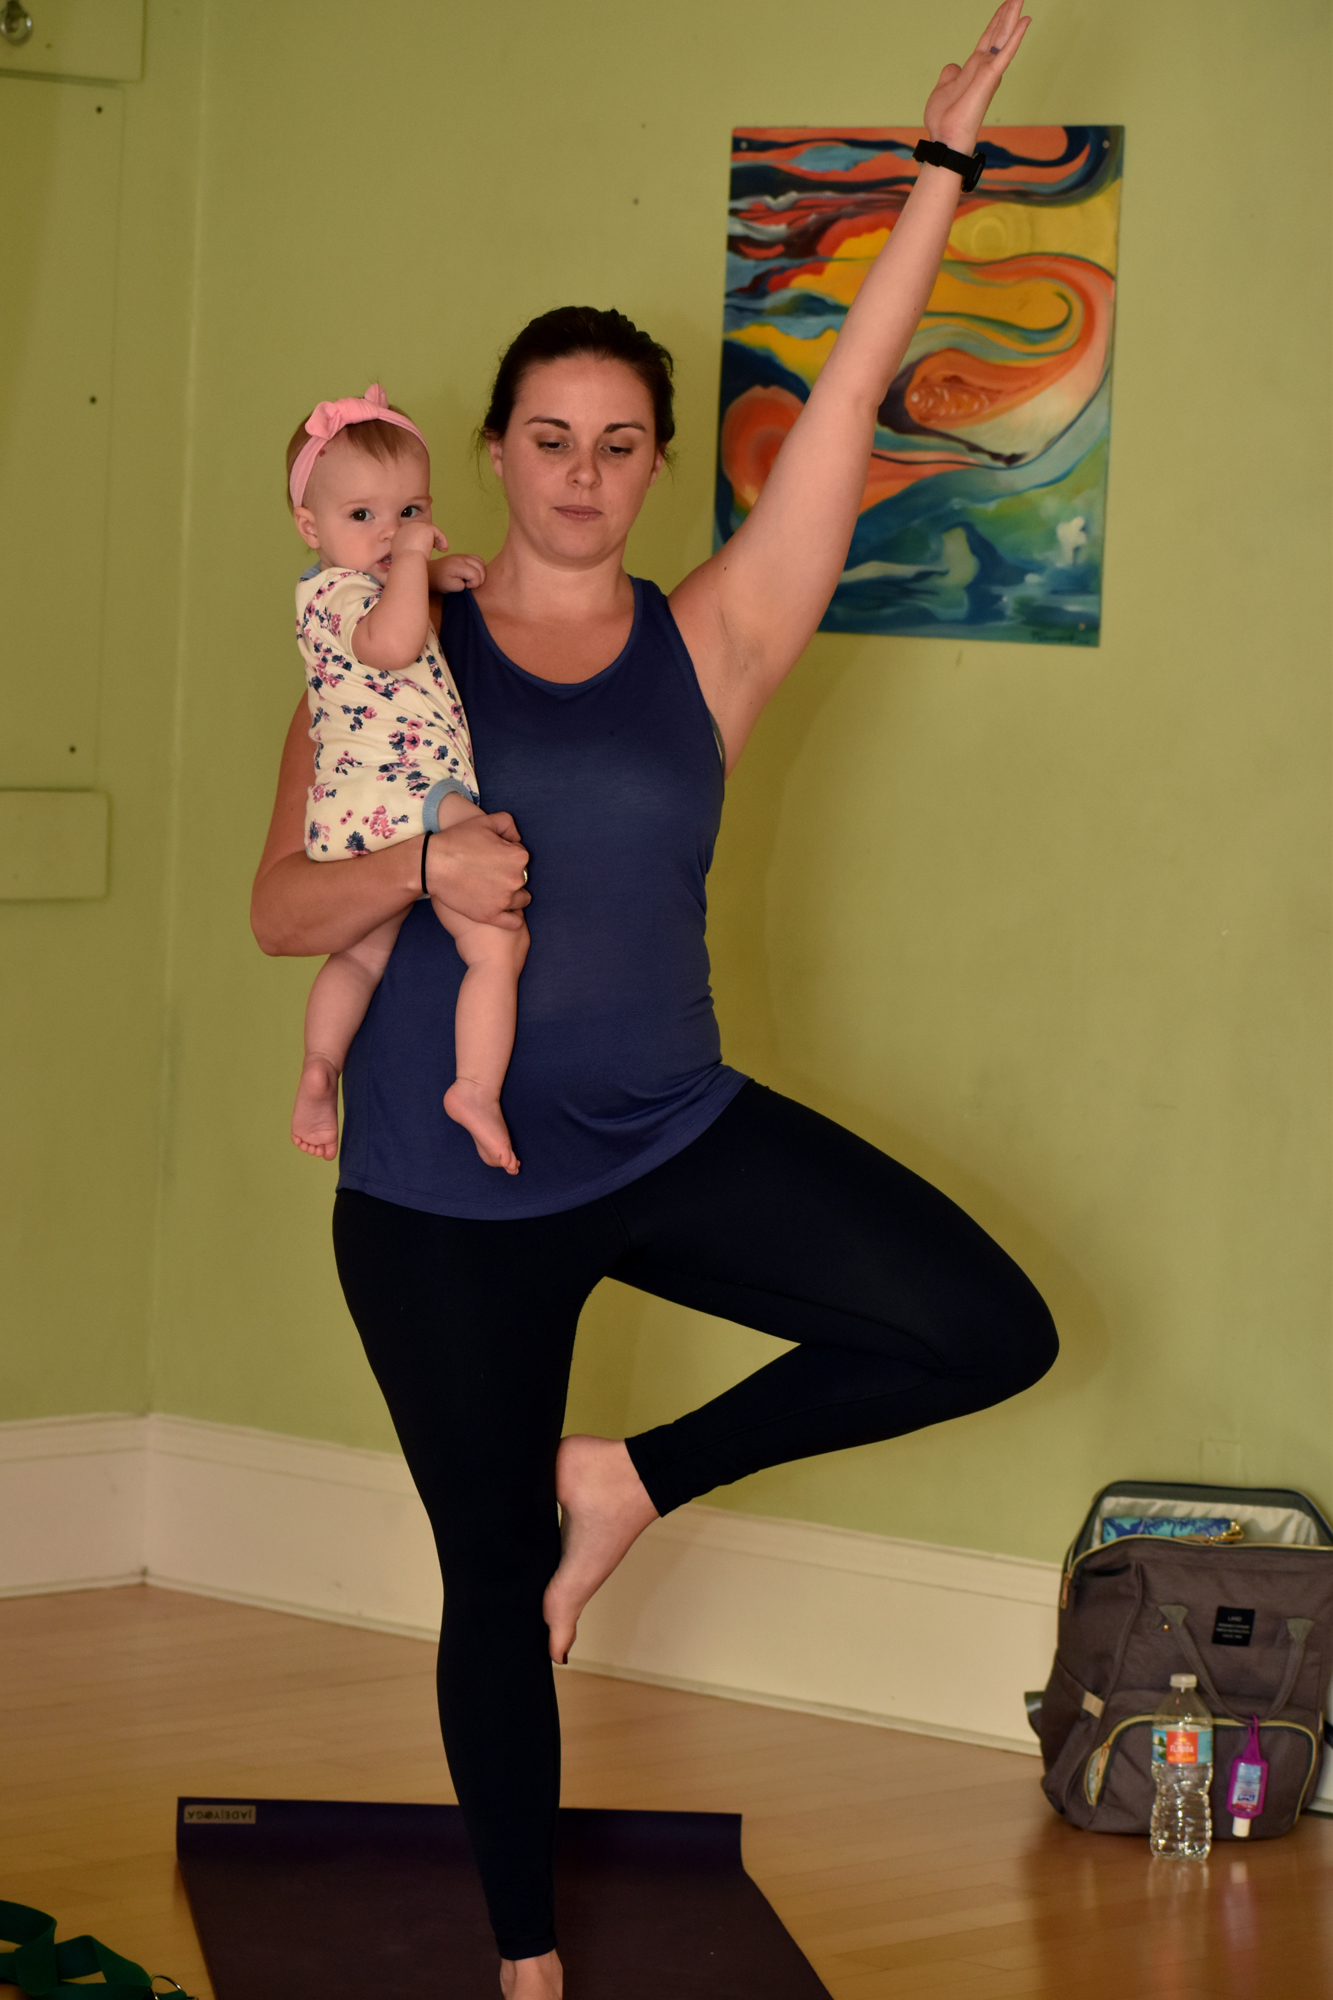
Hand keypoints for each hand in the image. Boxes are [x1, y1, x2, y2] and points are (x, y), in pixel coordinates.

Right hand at [391, 518, 449, 561]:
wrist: (407, 562)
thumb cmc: (406, 563)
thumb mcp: (404, 554)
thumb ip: (409, 548)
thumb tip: (419, 549)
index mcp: (400, 533)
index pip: (414, 533)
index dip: (422, 540)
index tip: (428, 549)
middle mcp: (407, 527)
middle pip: (422, 530)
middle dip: (430, 538)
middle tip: (437, 548)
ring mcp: (416, 526)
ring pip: (430, 530)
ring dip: (437, 540)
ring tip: (442, 549)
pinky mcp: (426, 527)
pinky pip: (437, 532)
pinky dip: (442, 540)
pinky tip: (444, 549)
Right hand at [425, 811, 529, 929]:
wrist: (432, 864)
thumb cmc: (457, 840)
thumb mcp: (485, 821)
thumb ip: (508, 824)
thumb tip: (517, 838)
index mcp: (518, 856)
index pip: (522, 858)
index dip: (508, 856)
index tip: (493, 857)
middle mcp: (516, 879)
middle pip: (522, 879)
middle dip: (510, 876)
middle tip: (489, 873)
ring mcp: (504, 900)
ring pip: (521, 900)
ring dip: (513, 896)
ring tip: (494, 890)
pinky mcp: (491, 915)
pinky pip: (514, 922)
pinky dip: (512, 918)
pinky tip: (501, 909)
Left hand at [431, 551, 486, 593]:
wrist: (431, 572)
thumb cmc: (439, 581)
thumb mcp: (448, 587)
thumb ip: (460, 586)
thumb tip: (467, 583)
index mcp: (458, 565)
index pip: (476, 574)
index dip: (475, 583)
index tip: (467, 586)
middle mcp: (462, 558)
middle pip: (481, 566)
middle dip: (480, 578)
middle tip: (471, 585)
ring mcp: (463, 555)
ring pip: (481, 561)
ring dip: (481, 572)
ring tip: (473, 579)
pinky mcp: (464, 556)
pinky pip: (477, 559)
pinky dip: (479, 566)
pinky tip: (473, 573)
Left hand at [924, 0, 1029, 153]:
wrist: (945, 137)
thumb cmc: (945, 119)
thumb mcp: (943, 88)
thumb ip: (950, 75)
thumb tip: (953, 66)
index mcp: (974, 68)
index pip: (987, 39)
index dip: (995, 21)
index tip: (1004, 5)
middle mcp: (984, 67)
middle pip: (998, 33)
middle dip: (1007, 13)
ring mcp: (989, 71)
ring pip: (1003, 37)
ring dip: (1013, 17)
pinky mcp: (991, 76)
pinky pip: (1006, 52)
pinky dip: (1016, 36)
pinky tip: (1025, 20)